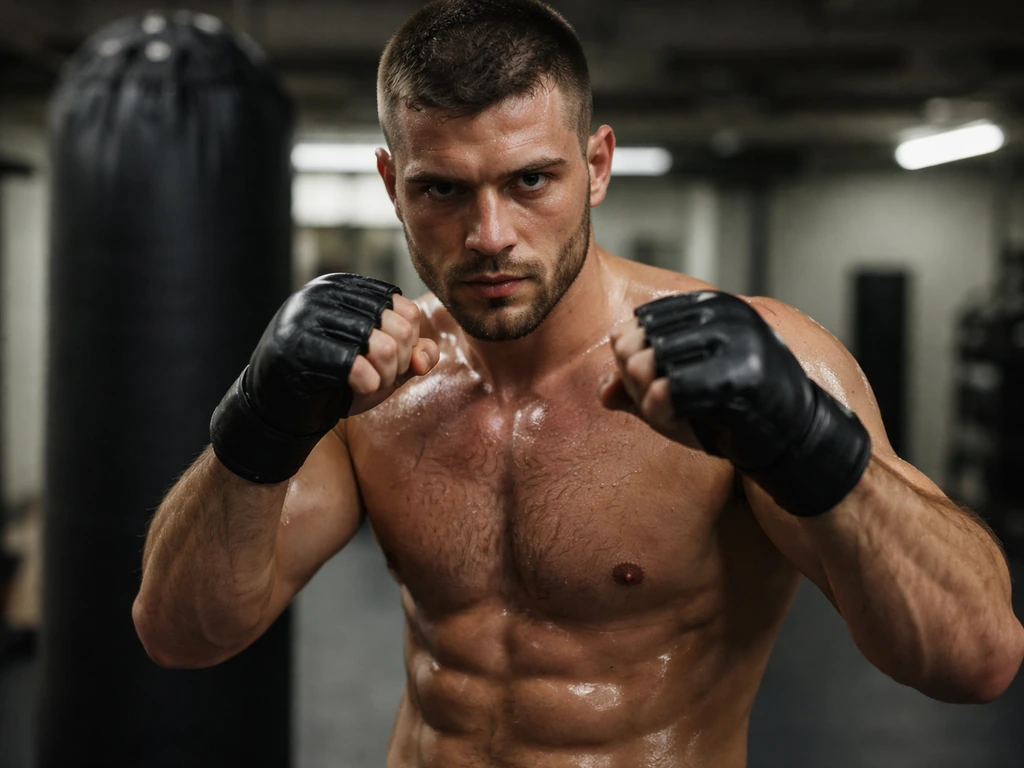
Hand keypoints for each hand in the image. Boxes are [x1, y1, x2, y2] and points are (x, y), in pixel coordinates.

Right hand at [211, 274, 438, 483]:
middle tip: (382, 378)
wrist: (278, 410)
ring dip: (385, 376)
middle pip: (398, 327)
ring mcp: (306, 318)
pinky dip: (369, 383)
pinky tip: (359, 388)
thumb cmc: (334, 382)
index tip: (394, 364)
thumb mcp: (382, 366)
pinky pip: (356, 365)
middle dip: (399, 362)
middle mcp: (323, 294)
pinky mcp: (296, 348)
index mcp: (343, 288)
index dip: (410, 343)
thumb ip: (412, 354)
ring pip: (382, 345)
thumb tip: (426, 355)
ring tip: (371, 384)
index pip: (404, 309)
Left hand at [601, 291, 870, 516]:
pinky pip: (676, 388)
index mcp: (713, 307)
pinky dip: (659, 405)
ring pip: (653, 362)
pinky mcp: (742, 376)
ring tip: (661, 412)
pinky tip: (663, 415)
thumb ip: (640, 387)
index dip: (630, 354)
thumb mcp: (681, 395)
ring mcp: (737, 343)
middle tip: (651, 403)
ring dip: (645, 395)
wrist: (795, 443)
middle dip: (634, 378)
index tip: (642, 382)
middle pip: (642, 342)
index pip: (643, 321)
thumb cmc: (736, 416)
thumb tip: (602, 391)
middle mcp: (725, 316)